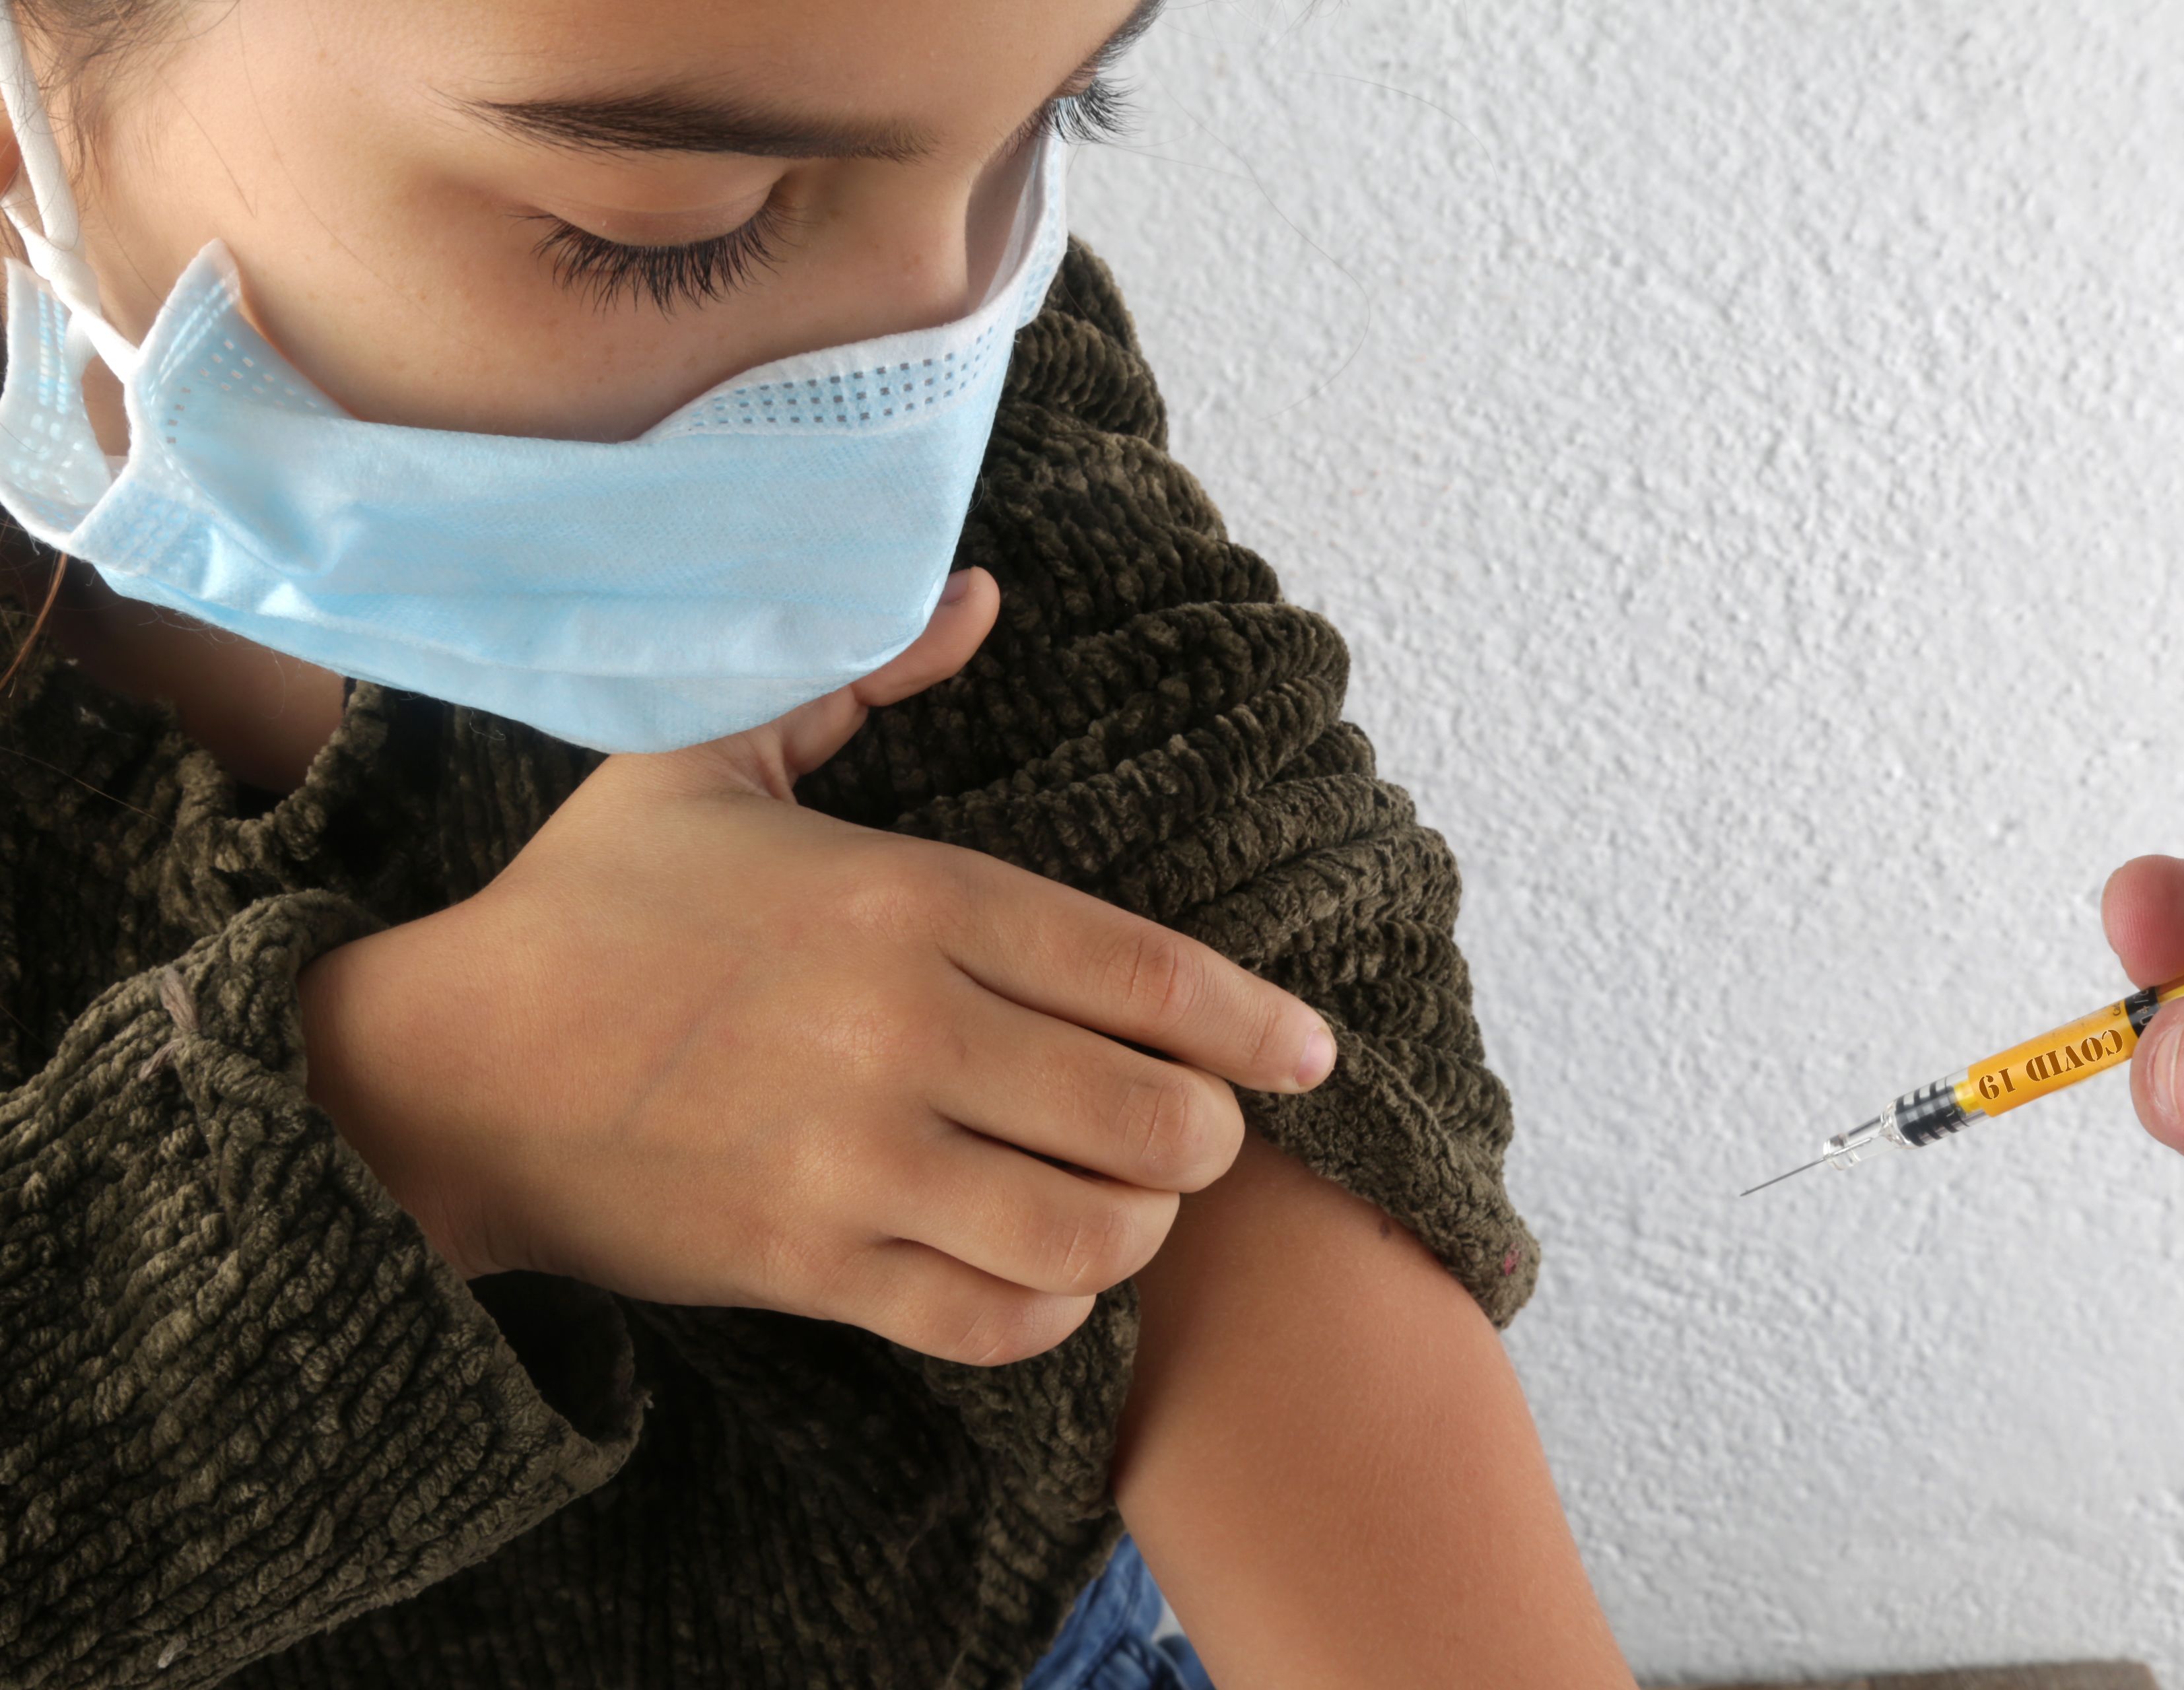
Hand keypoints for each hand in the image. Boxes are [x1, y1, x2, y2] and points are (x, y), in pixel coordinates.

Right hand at [299, 567, 1337, 1364]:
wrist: (444, 1074)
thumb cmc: (592, 908)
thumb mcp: (705, 752)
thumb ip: (860, 674)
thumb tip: (979, 595)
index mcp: (907, 899)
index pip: (1149, 974)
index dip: (1259, 1025)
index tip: (1310, 1052)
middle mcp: (904, 1035)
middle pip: (1157, 1119)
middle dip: (1207, 1135)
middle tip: (1188, 1127)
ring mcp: (858, 1165)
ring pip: (1094, 1234)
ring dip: (1135, 1227)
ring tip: (1117, 1201)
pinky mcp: (810, 1267)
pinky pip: (995, 1323)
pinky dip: (1047, 1311)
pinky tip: (1037, 1271)